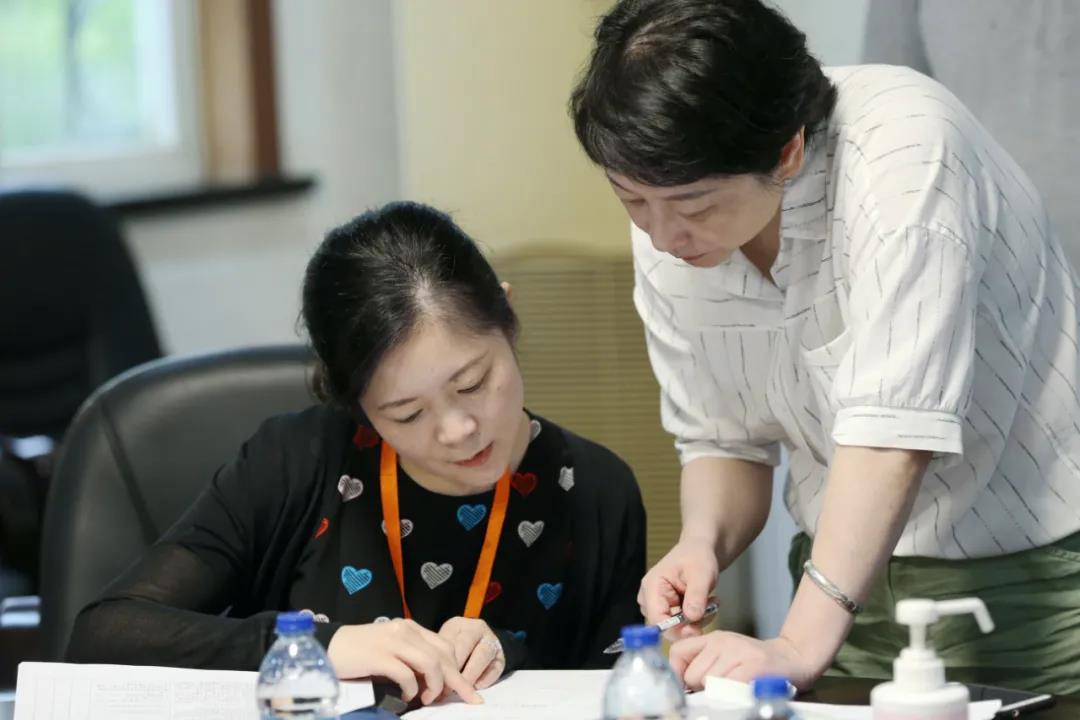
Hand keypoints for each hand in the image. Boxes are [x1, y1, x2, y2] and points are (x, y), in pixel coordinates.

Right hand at [327, 620, 482, 704]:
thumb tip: (435, 682)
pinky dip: (412, 689)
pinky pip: (406, 674)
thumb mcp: (392, 650)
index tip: (467, 690)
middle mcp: (405, 631)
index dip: (457, 670)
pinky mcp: (379, 656)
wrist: (329, 647)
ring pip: (430, 663)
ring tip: (428, 698)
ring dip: (435, 685)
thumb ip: (412, 659)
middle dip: (456, 681)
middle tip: (461, 700)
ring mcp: (392, 642)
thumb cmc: (360, 653)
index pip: (445, 646)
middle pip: (443, 655)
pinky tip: (407, 696)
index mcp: (410, 628)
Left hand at [438, 617, 505, 689]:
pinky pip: (495, 668)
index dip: (442, 662)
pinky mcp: (501, 657)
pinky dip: (485, 679)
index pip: (449, 641)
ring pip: (482, 656)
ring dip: (470, 675)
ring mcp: (492, 641)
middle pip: (466, 646)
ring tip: (461, 689)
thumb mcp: (443, 647)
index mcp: (458, 625)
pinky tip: (476, 686)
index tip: (436, 680)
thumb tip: (424, 681)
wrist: (479, 644)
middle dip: (456, 669)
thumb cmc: (454, 648)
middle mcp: (477, 629)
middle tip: (447, 688)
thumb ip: (436, 659)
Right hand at [638, 538, 718, 638]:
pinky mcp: (666, 610)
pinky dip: (696, 619)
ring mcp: (657, 605)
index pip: (656, 620)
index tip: (698, 627)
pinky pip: (681, 625)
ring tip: (711, 602)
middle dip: (691, 624)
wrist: (699, 551)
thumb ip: (696, 596)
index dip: (676, 629)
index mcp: (652, 586)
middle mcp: (650, 598)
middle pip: (666, 627)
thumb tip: (692, 618)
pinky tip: (706, 604)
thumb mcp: (701, 573)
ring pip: (676, 628)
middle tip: (711, 608)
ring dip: (696, 621)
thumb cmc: (697, 556)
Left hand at [669, 631, 819, 690]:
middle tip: (718, 688)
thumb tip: (682, 683)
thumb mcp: (725, 654)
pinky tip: (741, 691)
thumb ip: (704, 662)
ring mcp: (738, 652)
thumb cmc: (755, 663)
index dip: (678, 673)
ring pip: (708, 682)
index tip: (687, 686)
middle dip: (701, 688)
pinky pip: (728, 686)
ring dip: (717, 693)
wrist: (792, 658)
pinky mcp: (753, 665)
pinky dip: (731, 694)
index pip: (677, 651)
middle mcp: (722, 641)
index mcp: (712, 638)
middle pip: (692, 674)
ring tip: (732, 688)